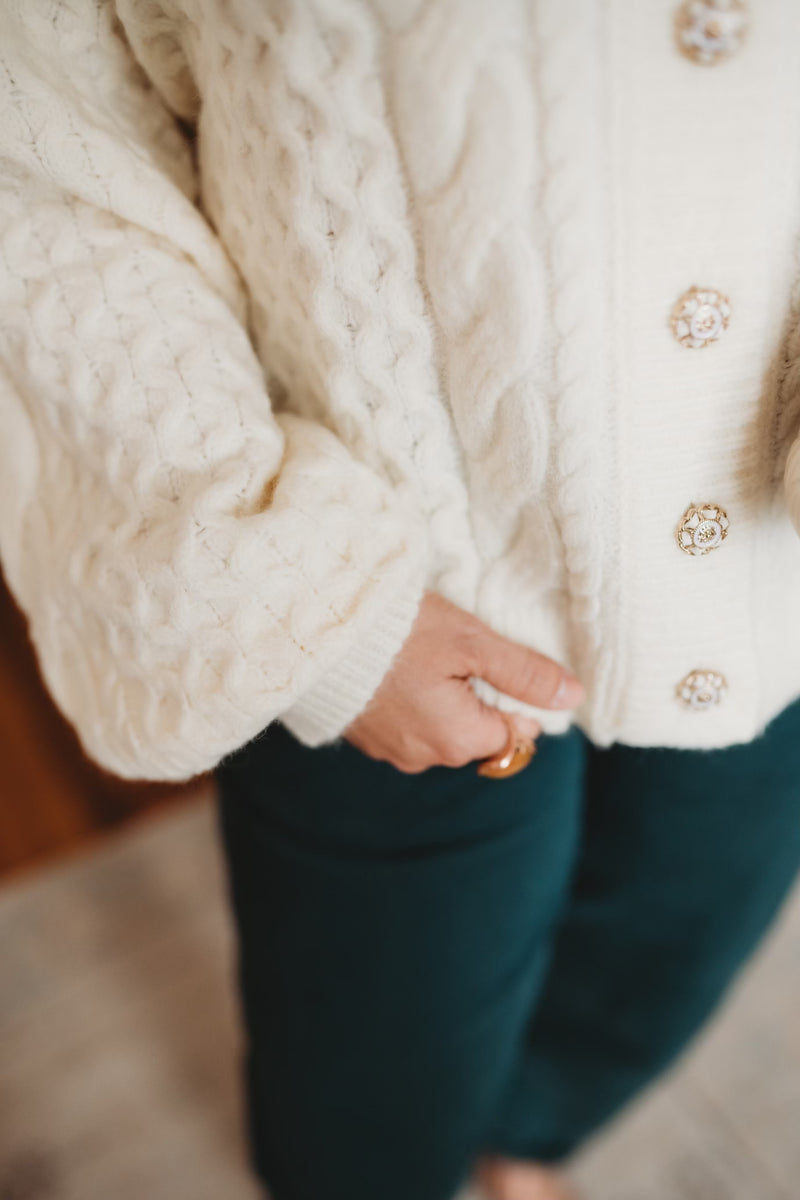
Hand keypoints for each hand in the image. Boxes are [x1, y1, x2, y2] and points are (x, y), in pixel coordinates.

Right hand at [343, 591, 585, 772]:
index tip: (492, 661)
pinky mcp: (365, 737)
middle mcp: (426, 757)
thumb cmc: (400, 633)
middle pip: (477, 734)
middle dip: (477, 698)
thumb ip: (524, 673)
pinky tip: (397, 670)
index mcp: (459, 740)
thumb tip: (572, 697)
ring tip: (423, 657)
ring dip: (443, 700)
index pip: (515, 734)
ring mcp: (391, 751)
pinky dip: (410, 702)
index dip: (514, 697)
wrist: (320, 631)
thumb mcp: (473, 643)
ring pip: (441, 730)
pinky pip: (406, 725)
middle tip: (456, 654)